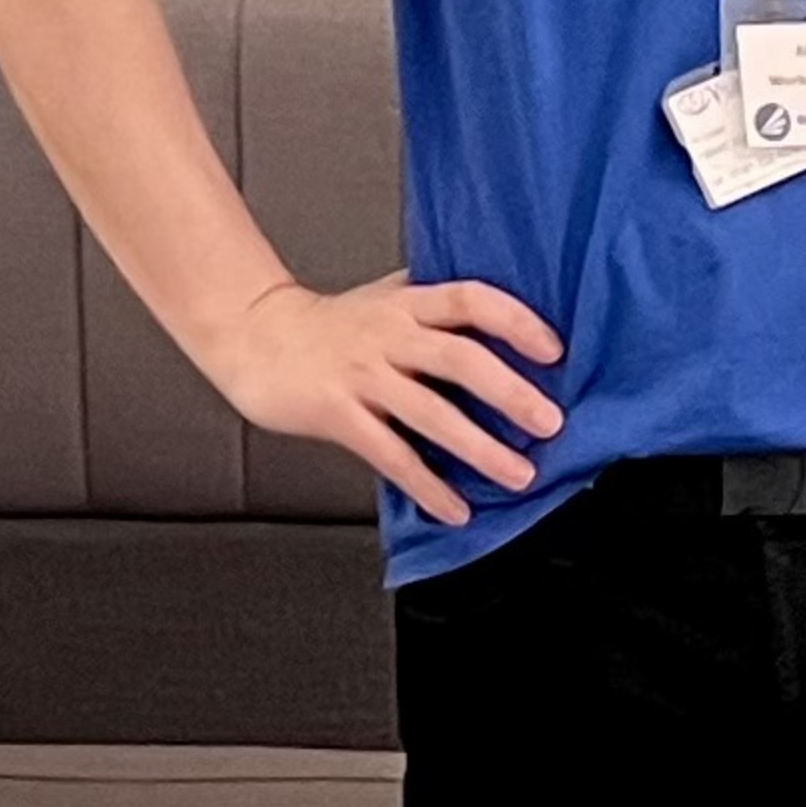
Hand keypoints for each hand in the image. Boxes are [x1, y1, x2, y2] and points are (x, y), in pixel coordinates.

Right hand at [194, 268, 566, 527]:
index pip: (472, 300)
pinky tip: (454, 507)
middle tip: (549, 423)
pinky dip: (426, 484)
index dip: (515, 321)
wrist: (252, 335)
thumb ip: (434, 308)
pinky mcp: (337, 414)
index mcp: (407, 304)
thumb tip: (504, 321)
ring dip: (480, 448)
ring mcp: (362, 375)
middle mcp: (388, 335)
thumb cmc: (329, 325)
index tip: (553, 350)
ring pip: (430, 412)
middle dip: (510, 392)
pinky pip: (390, 454)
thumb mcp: (384, 299)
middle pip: (459, 358)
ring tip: (518, 474)